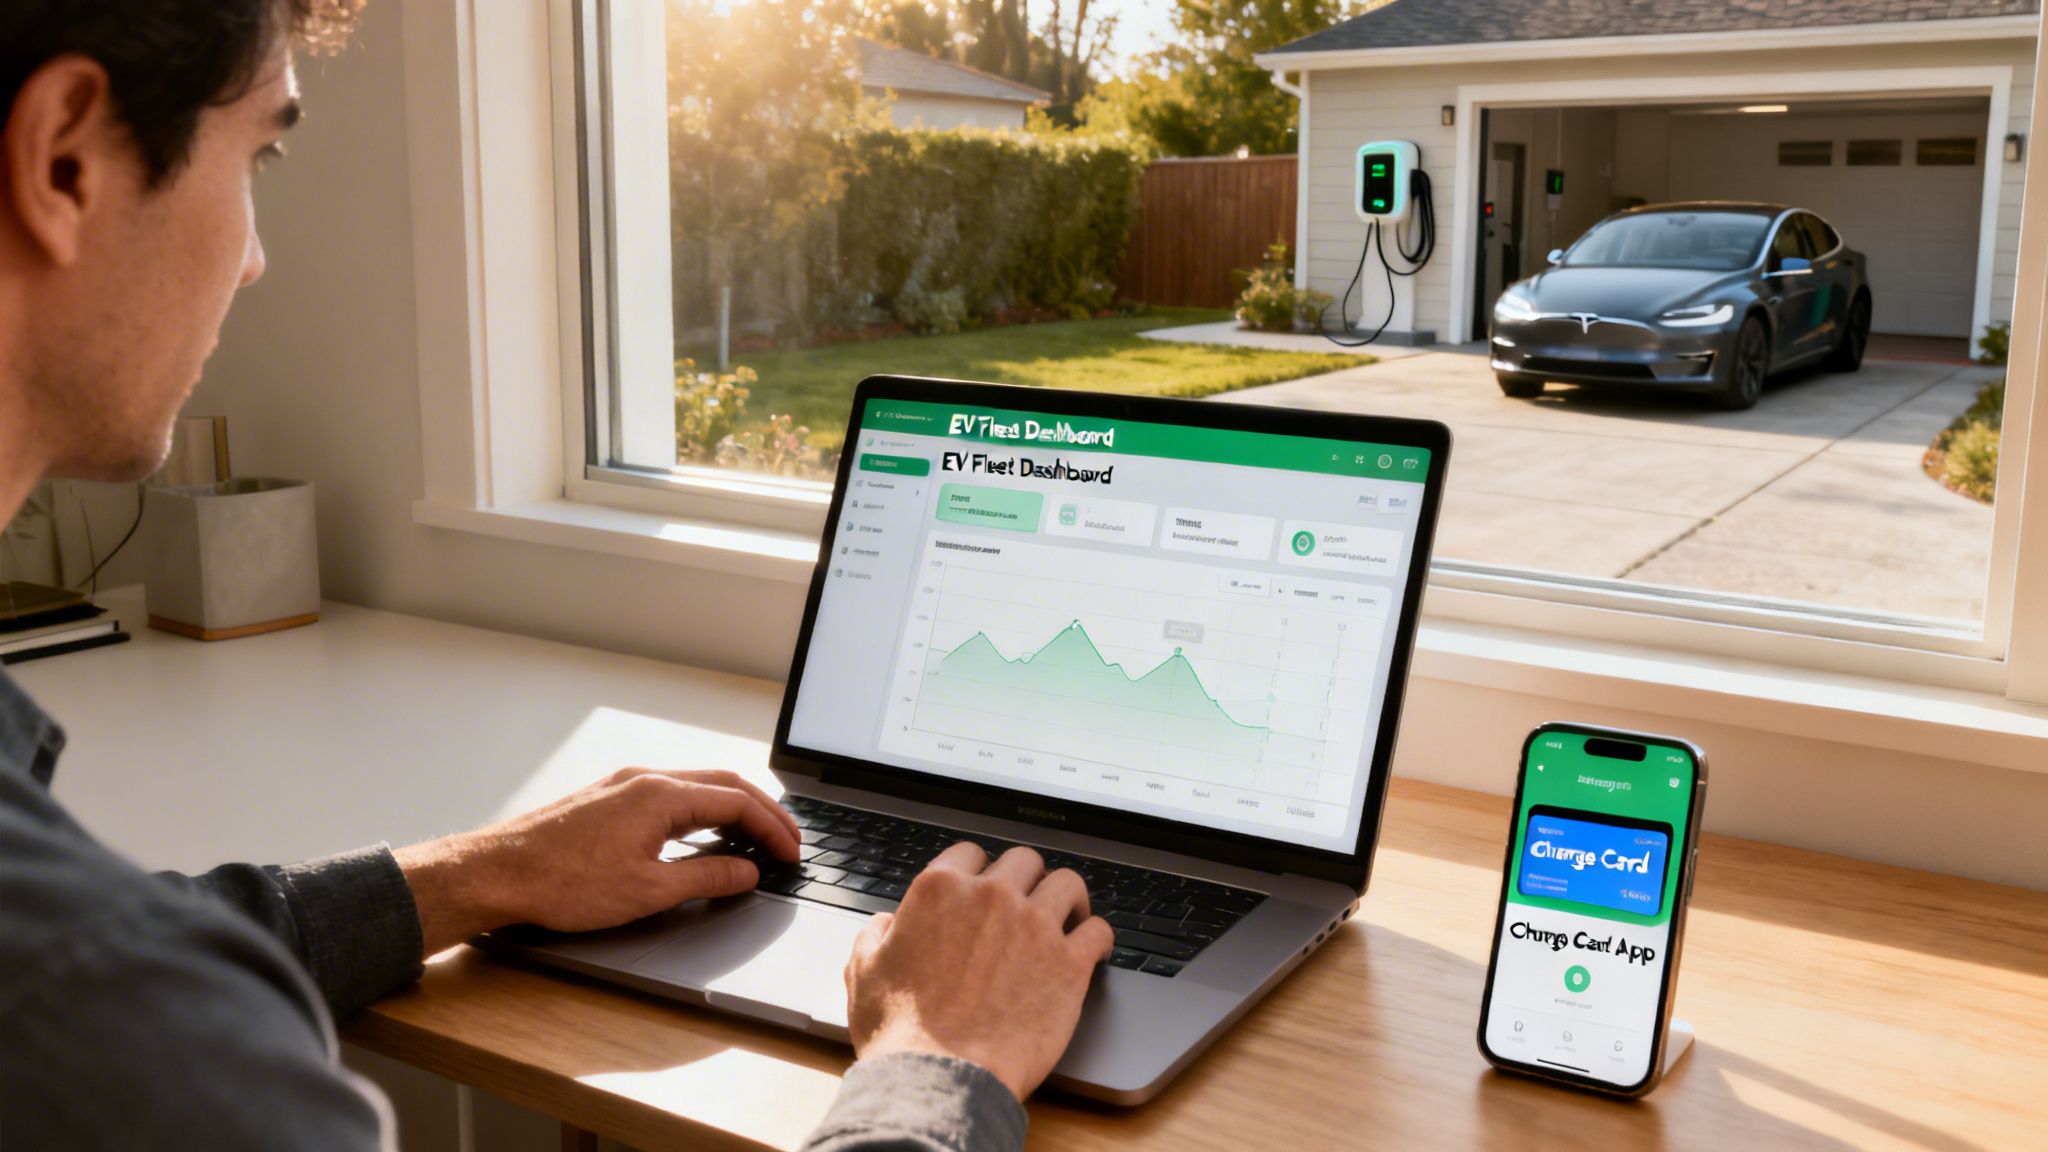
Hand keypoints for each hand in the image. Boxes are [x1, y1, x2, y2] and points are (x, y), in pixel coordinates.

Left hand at [394, 767, 800, 954]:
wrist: (497, 872)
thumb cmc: (561, 882)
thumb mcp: (647, 890)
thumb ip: (706, 878)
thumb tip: (746, 872)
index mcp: (661, 795)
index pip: (737, 802)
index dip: (773, 829)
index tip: (791, 852)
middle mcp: (644, 780)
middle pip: (723, 784)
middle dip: (762, 812)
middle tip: (787, 841)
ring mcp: (623, 786)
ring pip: (696, 786)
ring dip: (732, 809)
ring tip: (754, 837)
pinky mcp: (607, 799)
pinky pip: (670, 794)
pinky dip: (702, 810)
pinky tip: (702, 834)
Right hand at [844, 843, 1113, 1100]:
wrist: (940, 1077)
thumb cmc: (902, 1033)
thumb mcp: (864, 973)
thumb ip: (874, 937)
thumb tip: (884, 924)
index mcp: (940, 890)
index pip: (971, 853)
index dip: (978, 872)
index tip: (985, 888)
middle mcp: (992, 896)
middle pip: (1024, 861)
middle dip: (1025, 880)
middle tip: (1027, 904)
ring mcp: (1035, 926)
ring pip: (1068, 884)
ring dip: (1068, 899)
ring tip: (1068, 916)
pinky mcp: (1069, 963)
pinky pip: (1098, 930)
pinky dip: (1098, 937)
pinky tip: (1093, 949)